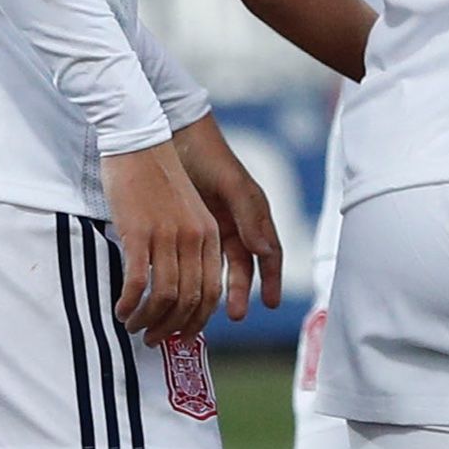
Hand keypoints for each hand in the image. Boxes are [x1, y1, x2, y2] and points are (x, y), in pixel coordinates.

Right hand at [101, 136, 220, 337]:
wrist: (138, 142)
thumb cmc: (157, 179)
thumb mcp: (185, 213)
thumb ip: (188, 245)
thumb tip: (179, 285)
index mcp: (210, 235)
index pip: (211, 292)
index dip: (197, 321)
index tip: (182, 336)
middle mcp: (195, 239)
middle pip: (191, 300)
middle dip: (172, 328)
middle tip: (154, 339)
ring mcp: (168, 236)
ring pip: (166, 296)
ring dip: (148, 320)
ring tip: (133, 326)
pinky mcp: (140, 233)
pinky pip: (139, 282)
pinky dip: (130, 303)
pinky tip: (120, 310)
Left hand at [173, 112, 284, 323]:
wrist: (175, 133)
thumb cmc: (208, 155)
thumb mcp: (232, 185)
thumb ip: (251, 217)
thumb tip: (267, 252)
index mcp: (254, 213)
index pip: (269, 254)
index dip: (272, 279)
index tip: (271, 304)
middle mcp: (239, 221)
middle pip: (244, 265)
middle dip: (241, 291)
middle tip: (234, 315)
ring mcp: (216, 223)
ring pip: (220, 264)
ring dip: (216, 286)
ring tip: (207, 309)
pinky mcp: (192, 222)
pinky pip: (198, 254)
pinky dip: (195, 272)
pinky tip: (187, 286)